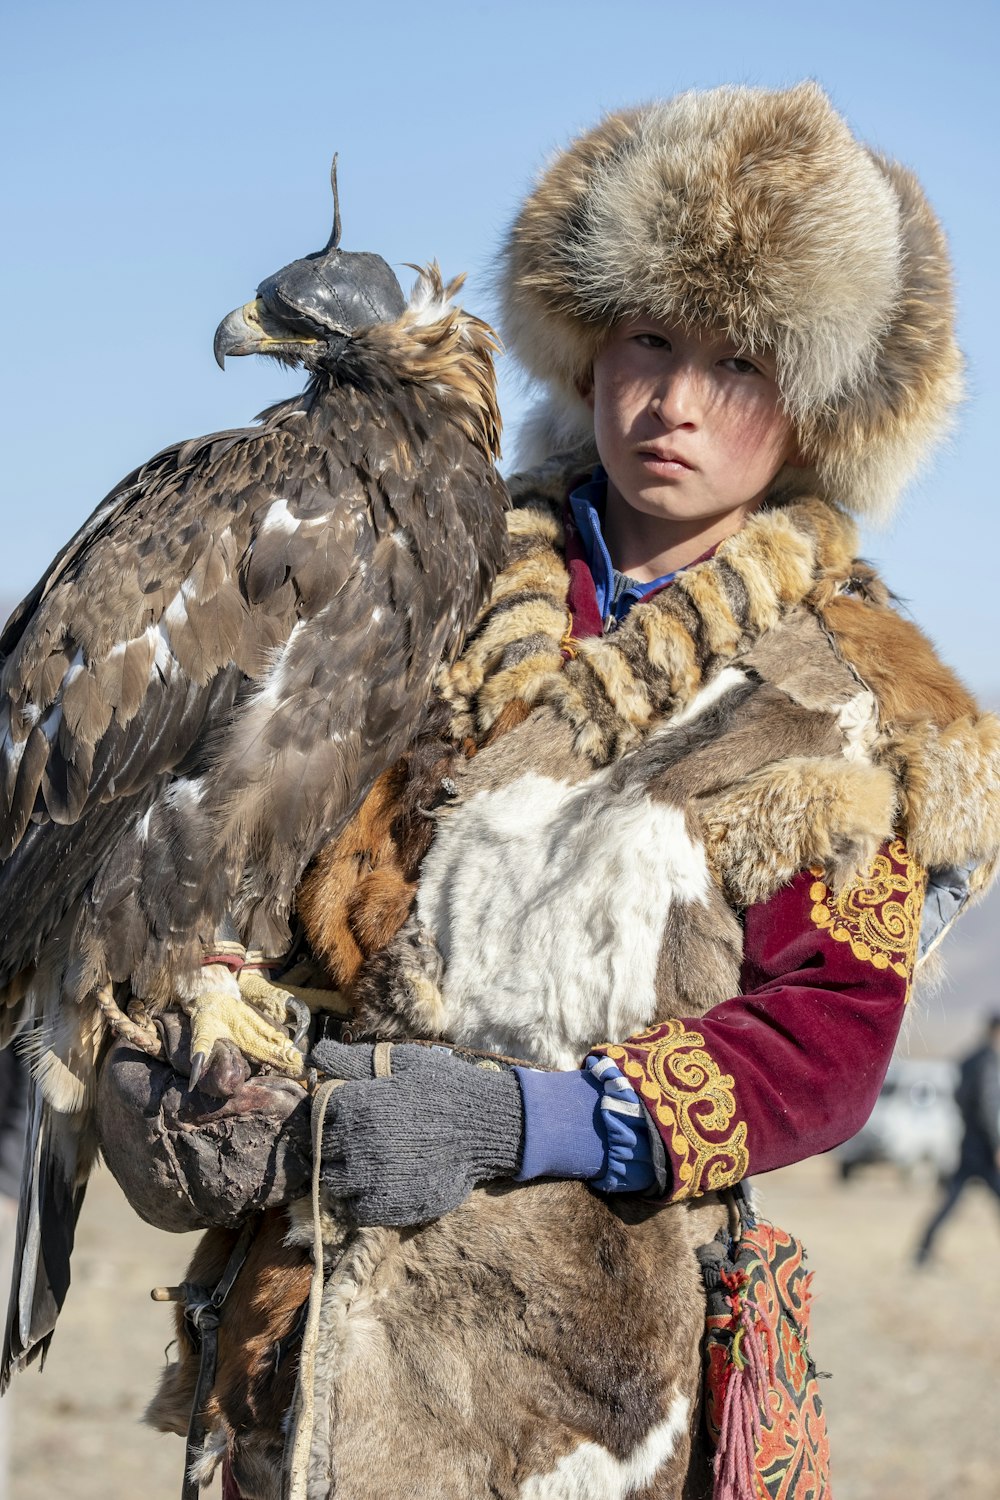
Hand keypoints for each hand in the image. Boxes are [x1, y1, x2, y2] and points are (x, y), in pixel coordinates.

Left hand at [309, 1040, 523, 1225]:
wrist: (486, 1126)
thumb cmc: (444, 1088)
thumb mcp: (402, 1061)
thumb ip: (353, 1060)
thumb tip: (313, 1057)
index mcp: (357, 1103)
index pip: (319, 1110)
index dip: (333, 1110)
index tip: (352, 1111)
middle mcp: (357, 1141)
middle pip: (322, 1146)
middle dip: (336, 1140)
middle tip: (363, 1137)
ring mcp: (370, 1176)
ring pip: (333, 1180)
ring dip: (344, 1172)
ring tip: (369, 1163)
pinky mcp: (386, 1205)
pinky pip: (353, 1210)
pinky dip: (358, 1201)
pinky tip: (377, 1186)